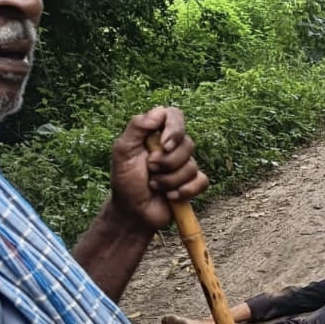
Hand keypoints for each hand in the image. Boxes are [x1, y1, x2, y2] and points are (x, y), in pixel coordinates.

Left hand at [109, 105, 208, 234]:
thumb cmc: (125, 181)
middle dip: (167, 162)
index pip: (175, 116)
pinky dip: (185, 191)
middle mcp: (173, 147)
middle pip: (187, 144)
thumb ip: (137, 127)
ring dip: (170, 180)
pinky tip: (170, 197)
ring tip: (155, 186)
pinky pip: (201, 181)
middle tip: (150, 170)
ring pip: (192, 166)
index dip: (175, 129)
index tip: (164, 145)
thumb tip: (159, 111)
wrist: (133, 212)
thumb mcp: (123, 151)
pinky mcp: (192, 184)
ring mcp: (184, 166)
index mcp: (156, 133)